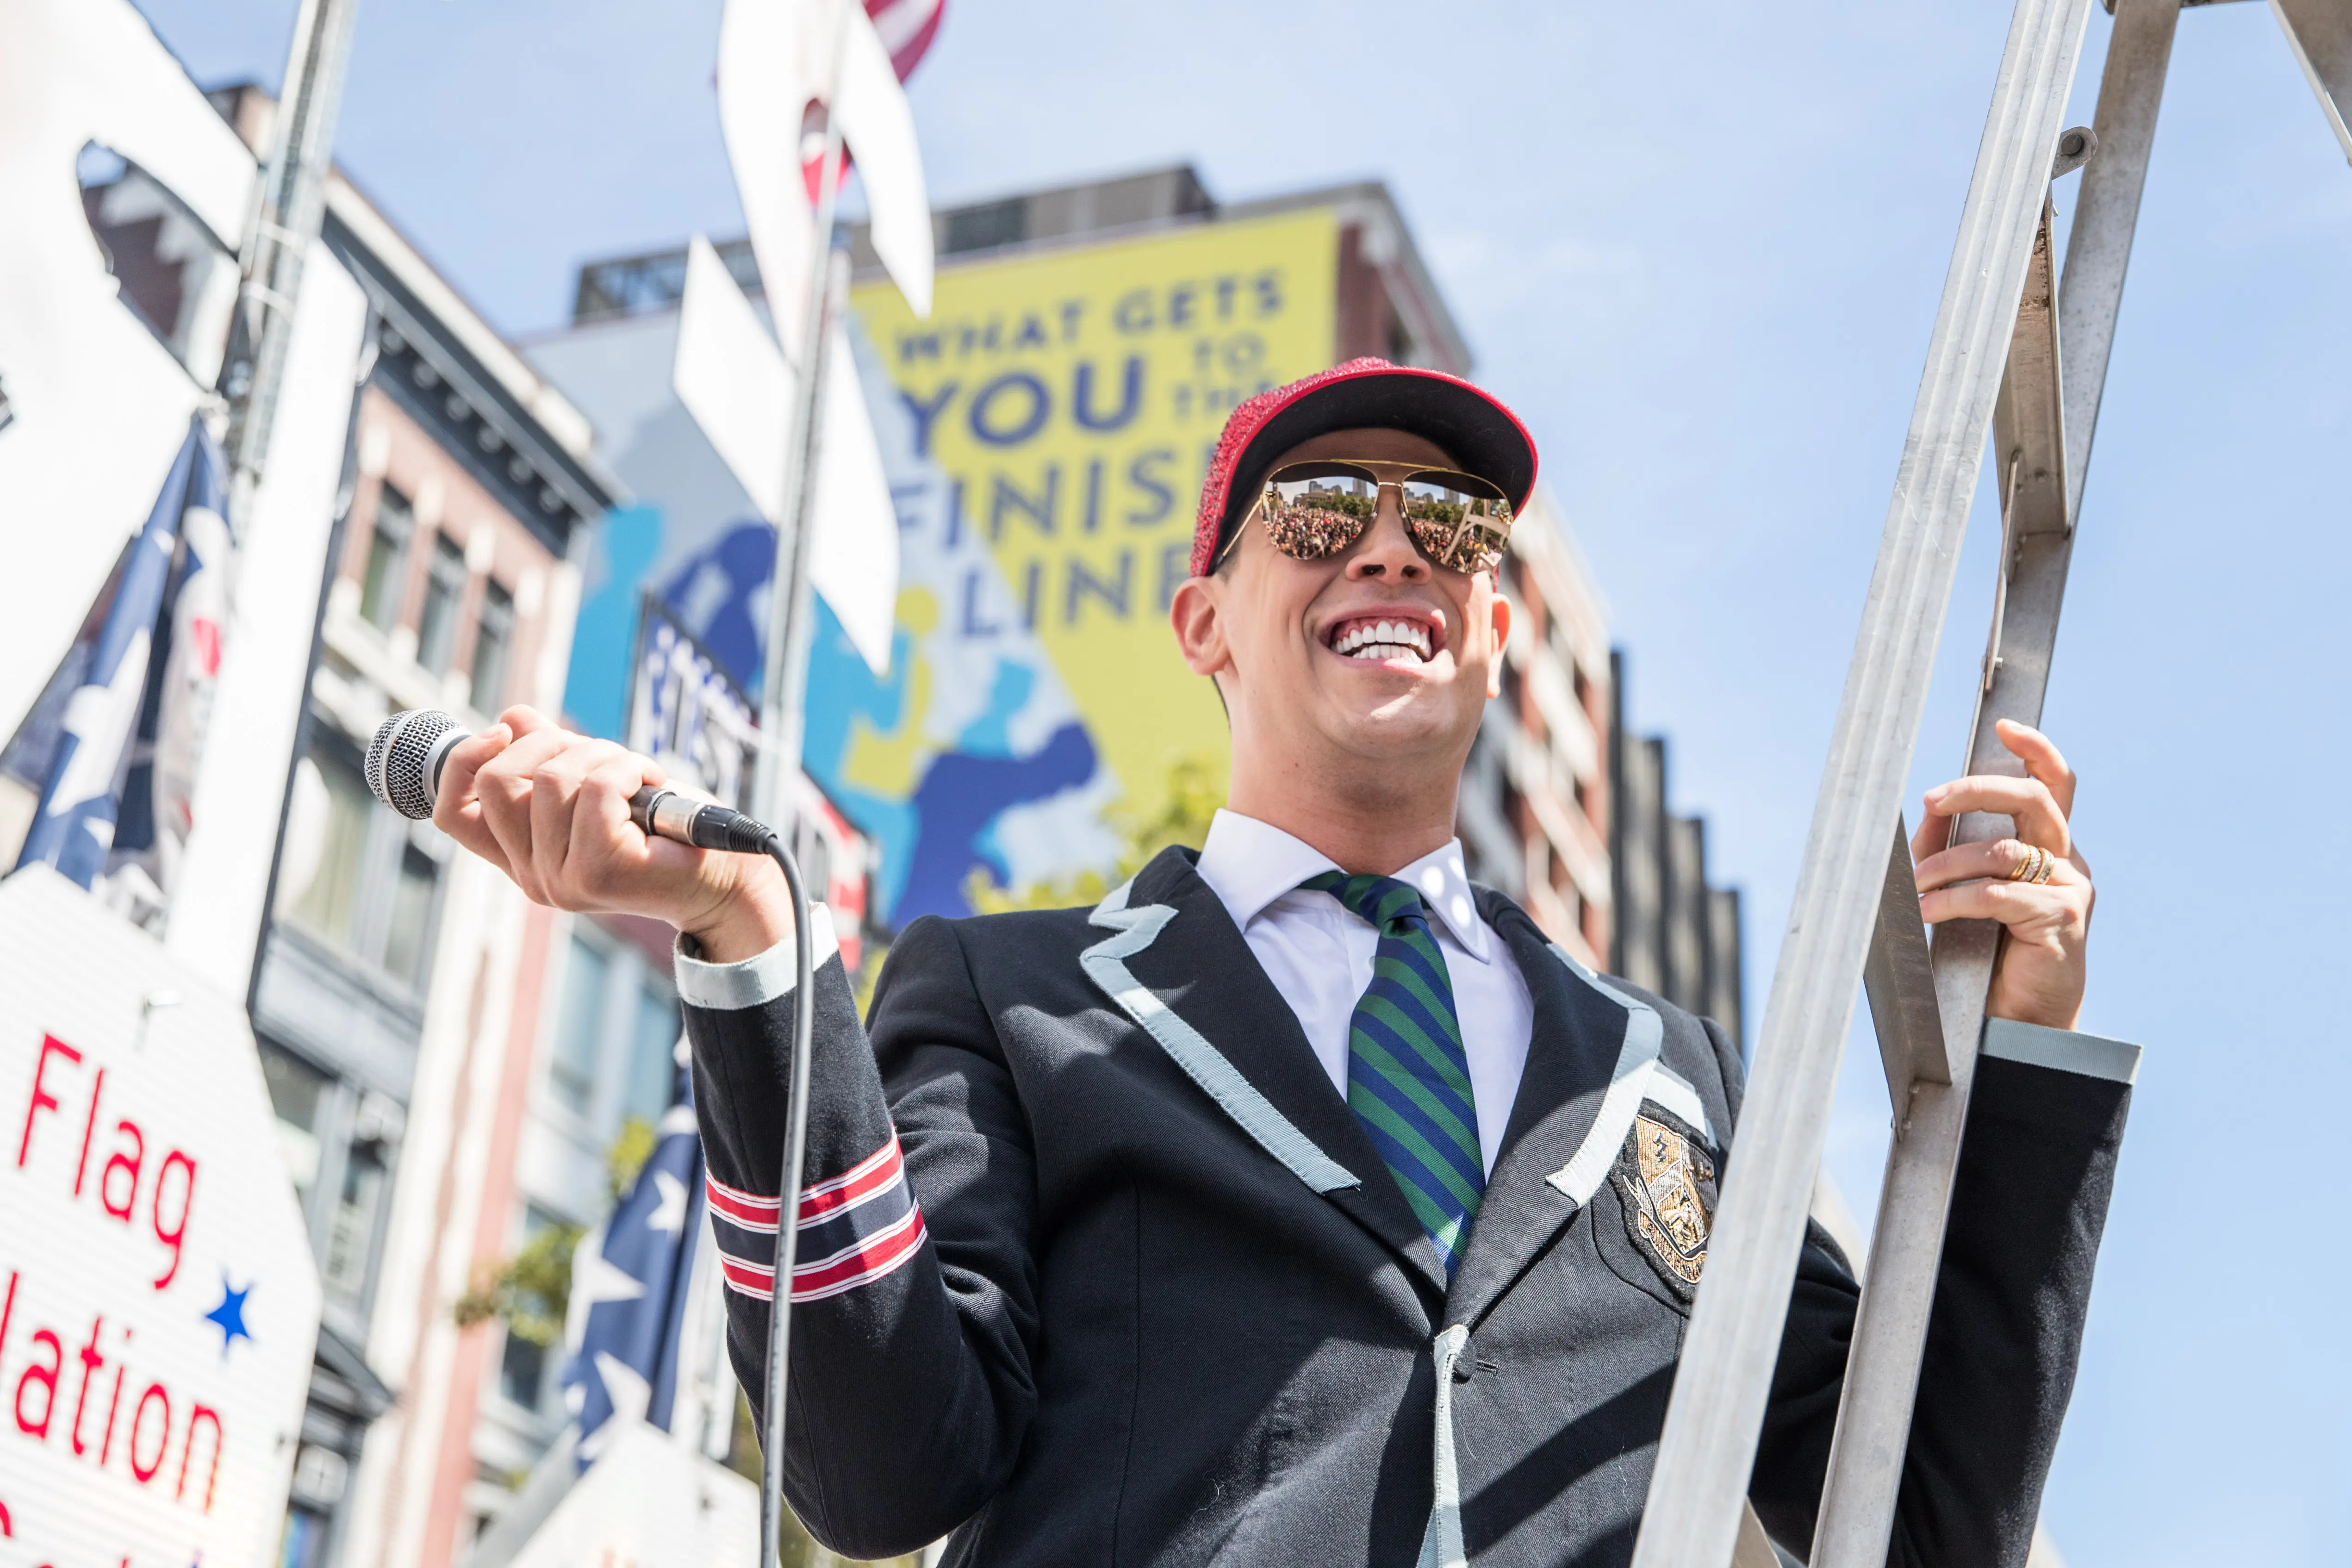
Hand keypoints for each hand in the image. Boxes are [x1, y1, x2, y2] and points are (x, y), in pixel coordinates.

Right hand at [431, 705, 792, 962]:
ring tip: (637, 775)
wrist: (725, 873)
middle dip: (551, 744)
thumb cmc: (664, 827)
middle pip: (498, 781)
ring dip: (603, 754)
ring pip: (551, 778)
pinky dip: (631, 768)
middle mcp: (532, 877)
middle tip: (602, 755)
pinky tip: (651, 784)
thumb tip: (512, 719)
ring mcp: (561, 880)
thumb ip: (549, 758)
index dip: (463, 761)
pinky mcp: (599, 871)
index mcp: (521, 858)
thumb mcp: (596, 782)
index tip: (503, 731)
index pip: (454, 813)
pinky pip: (597, 787)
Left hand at [1911, 719, 2093, 1029]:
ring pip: (2004, 850)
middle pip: (2033, 800)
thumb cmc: (1990, 953)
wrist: (2018, 1018)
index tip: (2004, 726)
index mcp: (2049, 846)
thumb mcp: (1968, 888)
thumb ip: (1952, 847)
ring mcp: (2070, 890)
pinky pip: (1997, 894)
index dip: (2035, 750)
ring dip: (1946, 864)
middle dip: (1977, 790)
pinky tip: (1929, 912)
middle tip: (1932, 799)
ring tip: (1914, 886)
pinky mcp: (2061, 919)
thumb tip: (1927, 810)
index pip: (2055, 784)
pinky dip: (1954, 900)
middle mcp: (2067, 861)